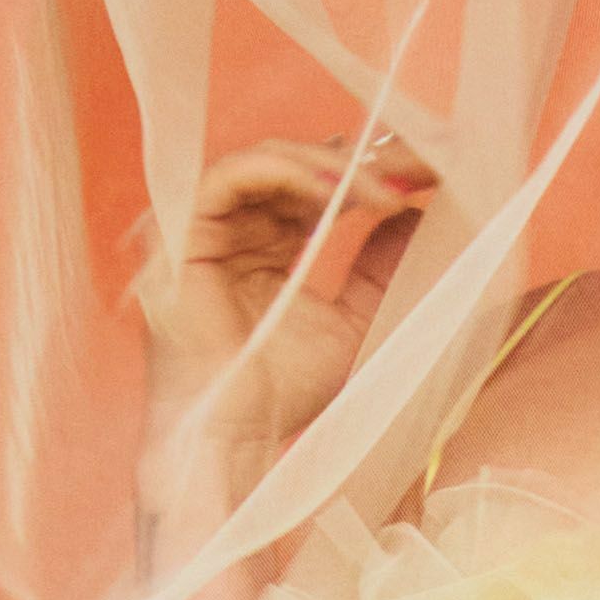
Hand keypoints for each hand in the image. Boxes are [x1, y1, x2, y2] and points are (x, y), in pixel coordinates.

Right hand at [135, 139, 433, 532]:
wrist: (229, 439)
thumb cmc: (280, 396)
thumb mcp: (354, 321)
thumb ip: (380, 267)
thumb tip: (418, 213)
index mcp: (262, 247)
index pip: (312, 189)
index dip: (365, 176)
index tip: (421, 177)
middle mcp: (230, 230)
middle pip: (293, 166)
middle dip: (356, 164)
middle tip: (411, 171)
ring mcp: (199, 227)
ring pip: (264, 160)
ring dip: (328, 167)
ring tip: (381, 189)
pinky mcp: (178, 231)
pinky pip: (230, 176)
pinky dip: (286, 172)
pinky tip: (336, 188)